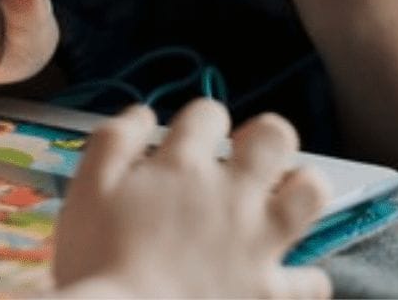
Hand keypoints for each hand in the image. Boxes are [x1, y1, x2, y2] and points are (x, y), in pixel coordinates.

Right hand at [52, 101, 331, 299]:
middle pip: (275, 136)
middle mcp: (230, 194)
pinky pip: (310, 281)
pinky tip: (286, 281)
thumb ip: (114, 140)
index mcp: (183, 165)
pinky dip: (304, 280)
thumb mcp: (86, 189)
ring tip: (282, 204)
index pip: (208, 114)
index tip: (189, 144)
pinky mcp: (270, 291)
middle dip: (265, 139)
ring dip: (302, 191)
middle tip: (247, 163)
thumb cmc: (94, 262)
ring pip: (311, 193)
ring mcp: (257, 241)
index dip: (201, 124)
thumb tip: (143, 114)